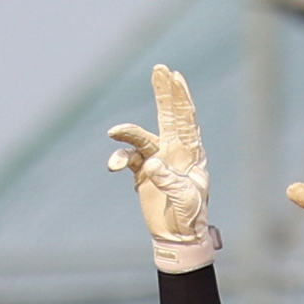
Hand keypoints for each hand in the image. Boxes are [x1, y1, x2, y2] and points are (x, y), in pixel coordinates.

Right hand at [106, 64, 220, 271]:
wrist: (178, 235)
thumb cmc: (189, 215)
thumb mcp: (183, 198)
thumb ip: (168, 179)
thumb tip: (151, 163)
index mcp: (190, 152)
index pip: (185, 119)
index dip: (179, 97)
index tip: (174, 76)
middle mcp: (173, 151)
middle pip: (168, 116)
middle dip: (164, 93)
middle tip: (159, 69)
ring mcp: (157, 159)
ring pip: (140, 137)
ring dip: (127, 133)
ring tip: (113, 131)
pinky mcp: (142, 172)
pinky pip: (127, 158)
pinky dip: (119, 159)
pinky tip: (114, 166)